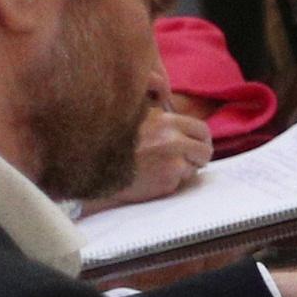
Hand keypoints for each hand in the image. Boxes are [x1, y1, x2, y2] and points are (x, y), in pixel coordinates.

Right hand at [75, 96, 212, 211]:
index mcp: (166, 122)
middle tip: (185, 160)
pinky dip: (169, 182)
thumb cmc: (113, 138)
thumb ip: (159, 113)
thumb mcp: (137, 115)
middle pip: (205, 151)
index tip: (195, 144)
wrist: (92, 165)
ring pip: (193, 169)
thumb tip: (178, 113)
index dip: (200, 139)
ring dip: (182, 170)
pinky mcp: (166, 183)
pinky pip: (179, 183)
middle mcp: (173, 141)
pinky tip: (150, 178)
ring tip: (159, 168)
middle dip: (197, 157)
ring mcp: (171, 164)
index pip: (202, 130)